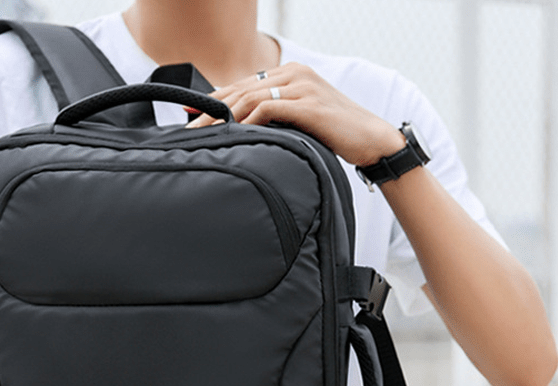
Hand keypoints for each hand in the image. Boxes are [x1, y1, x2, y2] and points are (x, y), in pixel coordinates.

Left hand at [187, 62, 404, 166]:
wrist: (371, 139)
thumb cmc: (334, 134)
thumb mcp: (299, 122)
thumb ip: (274, 119)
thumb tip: (243, 132)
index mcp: (288, 74)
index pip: (241, 85)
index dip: (212, 98)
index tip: (187, 112)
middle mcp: (293, 74)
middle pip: (240, 90)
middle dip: (210, 110)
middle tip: (188, 129)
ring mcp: (301, 86)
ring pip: (250, 98)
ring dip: (224, 117)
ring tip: (205, 135)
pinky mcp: (309, 104)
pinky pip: (270, 109)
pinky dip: (250, 121)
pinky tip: (236, 134)